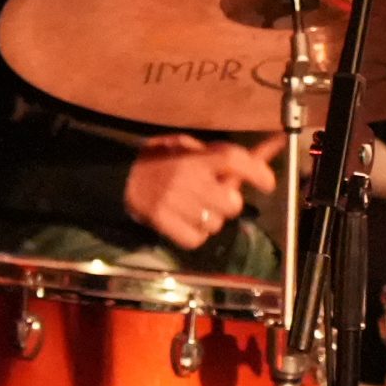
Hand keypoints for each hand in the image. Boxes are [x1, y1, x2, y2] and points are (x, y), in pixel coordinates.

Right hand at [124, 134, 283, 249]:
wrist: (116, 177)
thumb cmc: (158, 160)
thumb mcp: (187, 147)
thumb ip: (222, 154)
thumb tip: (269, 147)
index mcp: (194, 158)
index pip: (234, 161)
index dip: (258, 173)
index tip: (268, 184)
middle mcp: (186, 179)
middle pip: (232, 204)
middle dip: (228, 204)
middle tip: (214, 197)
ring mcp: (173, 202)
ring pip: (215, 224)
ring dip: (209, 220)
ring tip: (192, 209)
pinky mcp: (161, 221)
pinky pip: (196, 239)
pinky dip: (193, 234)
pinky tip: (182, 222)